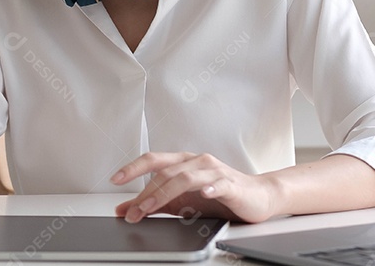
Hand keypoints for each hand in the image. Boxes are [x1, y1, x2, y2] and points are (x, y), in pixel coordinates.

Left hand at [111, 152, 279, 223]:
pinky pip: (218, 184)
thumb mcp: (182, 201)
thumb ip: (155, 203)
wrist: (259, 197)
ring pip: (185, 177)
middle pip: (166, 173)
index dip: (134, 167)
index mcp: (185, 163)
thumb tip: (125, 209)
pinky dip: (209, 188)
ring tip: (150, 208)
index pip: (155, 160)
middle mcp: (198, 162)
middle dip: (146, 194)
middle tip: (132, 213)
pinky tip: (202, 194)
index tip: (115, 179)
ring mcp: (215, 172)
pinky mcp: (231, 184)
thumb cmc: (221, 196)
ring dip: (164, 193)